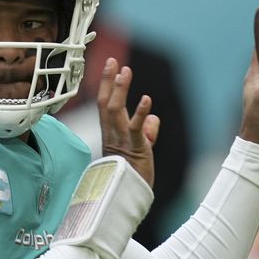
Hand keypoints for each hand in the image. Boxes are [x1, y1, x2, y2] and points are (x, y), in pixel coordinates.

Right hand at [97, 58, 159, 186]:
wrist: (127, 196)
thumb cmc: (133, 173)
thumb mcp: (140, 147)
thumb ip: (145, 131)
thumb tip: (152, 118)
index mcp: (111, 134)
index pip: (106, 105)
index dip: (108, 85)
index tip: (112, 67)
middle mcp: (112, 135)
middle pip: (106, 103)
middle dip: (109, 82)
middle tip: (113, 62)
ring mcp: (122, 141)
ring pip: (116, 111)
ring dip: (120, 91)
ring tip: (125, 72)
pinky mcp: (134, 148)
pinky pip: (135, 129)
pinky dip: (140, 113)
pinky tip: (147, 99)